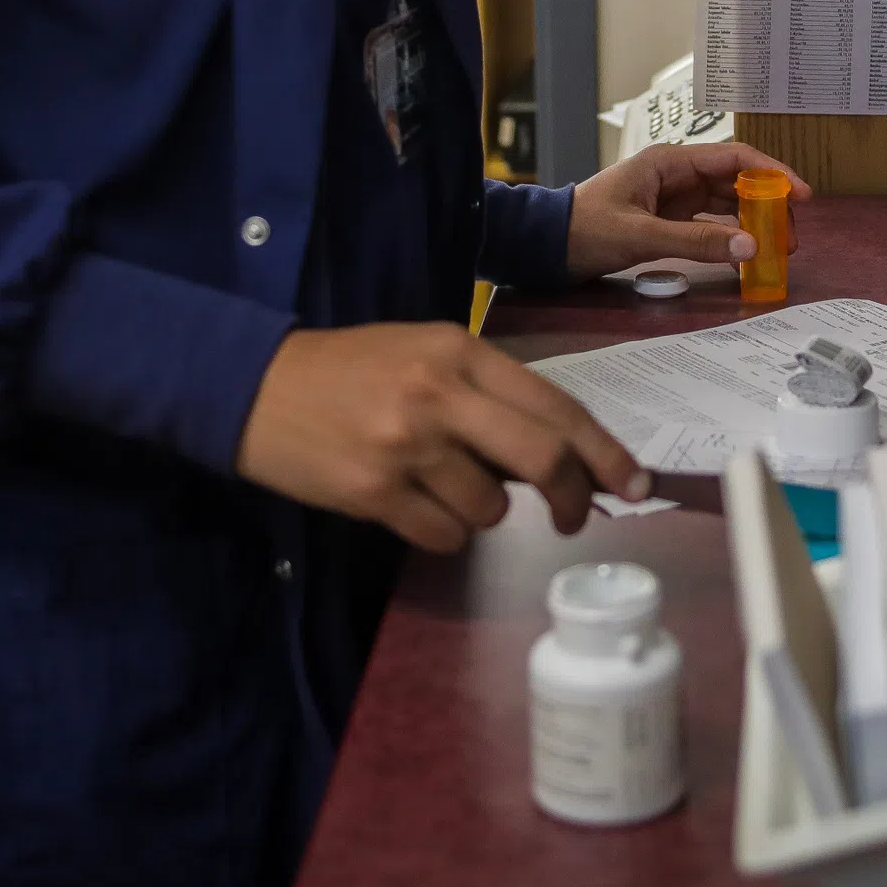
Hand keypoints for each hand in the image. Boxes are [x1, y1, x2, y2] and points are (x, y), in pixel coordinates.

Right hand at [234, 322, 648, 550]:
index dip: (606, 453)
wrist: (252, 385)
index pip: (557, 408)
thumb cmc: (351, 369)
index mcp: (461, 352)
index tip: (634, 484)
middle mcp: (440, 395)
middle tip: (574, 518)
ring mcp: (406, 446)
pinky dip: (441, 531)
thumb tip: (559, 455)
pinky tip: (409, 503)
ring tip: (442, 485)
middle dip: (573, 497)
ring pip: (491, 508)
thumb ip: (489, 394)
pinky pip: (443, 535)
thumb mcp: (426, 354)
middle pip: (543, 459)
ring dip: (484, 511)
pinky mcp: (373, 492)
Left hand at [564, 141, 811, 281]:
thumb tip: (751, 246)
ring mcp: (673, 198)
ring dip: (752, 223)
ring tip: (778, 249)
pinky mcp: (668, 221)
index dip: (772, 173)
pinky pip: (709, 225)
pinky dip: (729, 238)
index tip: (802, 195)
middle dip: (768, 204)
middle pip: (736, 182)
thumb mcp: (642, 235)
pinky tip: (746, 256)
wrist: (546, 246)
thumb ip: (696, 242)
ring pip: (726, 205)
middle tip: (793, 236)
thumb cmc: (587, 229)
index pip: (734, 158)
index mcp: (671, 162)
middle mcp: (677, 175)